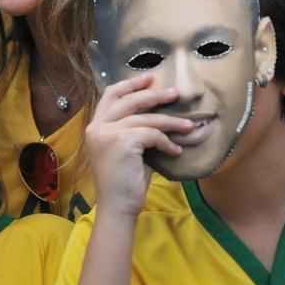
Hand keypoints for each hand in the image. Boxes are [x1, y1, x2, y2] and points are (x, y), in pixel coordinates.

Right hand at [85, 74, 193, 216]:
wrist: (118, 205)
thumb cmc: (125, 181)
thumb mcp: (128, 148)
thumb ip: (135, 128)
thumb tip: (158, 111)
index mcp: (95, 126)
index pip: (110, 95)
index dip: (130, 84)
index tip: (150, 78)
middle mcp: (97, 127)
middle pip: (129, 100)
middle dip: (155, 95)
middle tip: (175, 94)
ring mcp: (107, 133)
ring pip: (146, 118)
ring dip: (171, 122)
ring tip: (189, 126)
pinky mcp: (121, 142)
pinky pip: (152, 134)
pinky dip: (167, 142)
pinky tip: (175, 151)